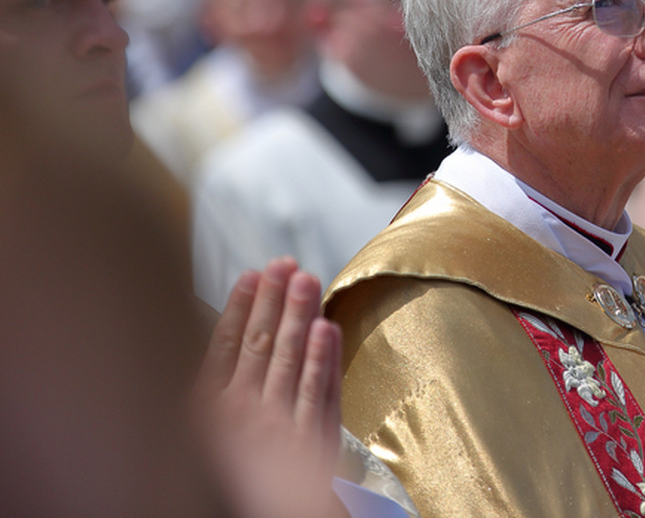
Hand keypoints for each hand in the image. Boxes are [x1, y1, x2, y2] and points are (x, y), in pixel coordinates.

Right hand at [194, 257, 347, 517]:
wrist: (267, 511)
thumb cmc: (233, 472)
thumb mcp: (203, 432)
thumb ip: (212, 389)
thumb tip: (228, 337)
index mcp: (207, 411)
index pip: (225, 346)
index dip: (240, 307)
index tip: (251, 274)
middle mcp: (241, 415)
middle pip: (259, 344)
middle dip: (273, 300)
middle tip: (284, 263)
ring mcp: (279, 426)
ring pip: (291, 360)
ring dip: (300, 315)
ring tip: (307, 279)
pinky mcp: (312, 440)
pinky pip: (319, 392)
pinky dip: (324, 358)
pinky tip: (328, 327)